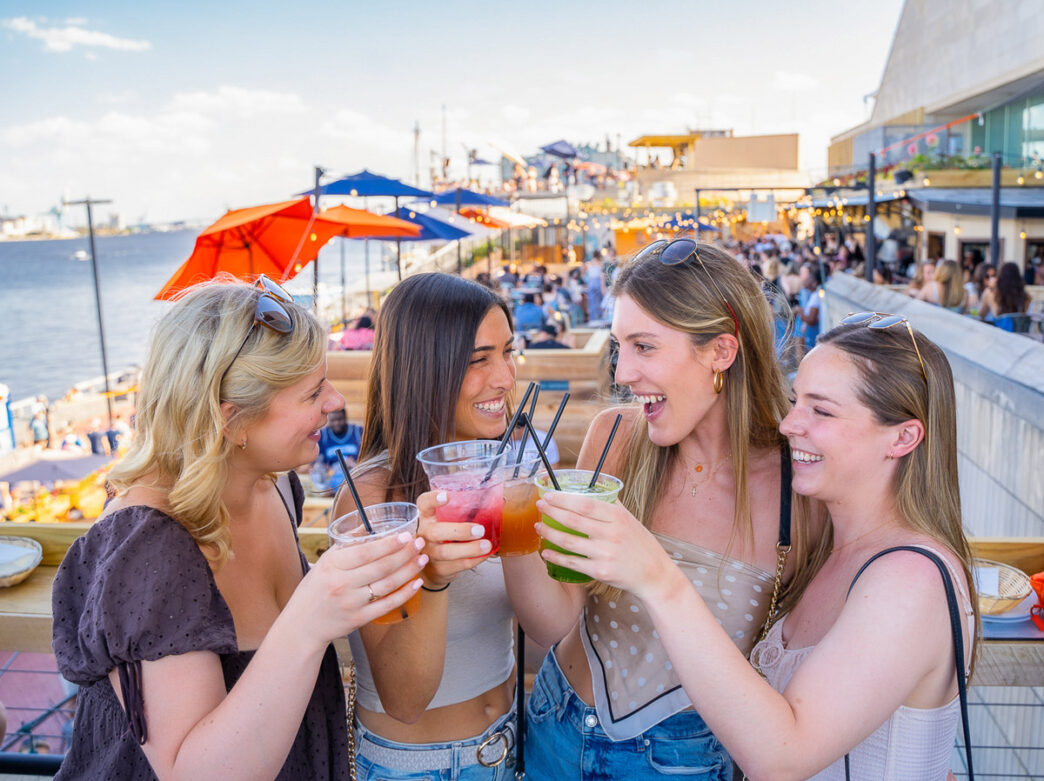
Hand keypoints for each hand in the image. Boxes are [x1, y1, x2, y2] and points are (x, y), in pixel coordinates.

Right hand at [285, 531, 426, 652]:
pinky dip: (405, 594)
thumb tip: (371, 523)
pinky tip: (416, 583)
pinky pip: (387, 605)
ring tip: (422, 559)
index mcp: (332, 565)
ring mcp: (351, 603)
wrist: (302, 624)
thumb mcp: (325, 562)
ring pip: (387, 585)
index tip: (405, 535)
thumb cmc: (316, 588)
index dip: (388, 544)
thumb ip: (347, 544)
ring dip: (409, 570)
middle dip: (405, 554)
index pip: (365, 552)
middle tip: (420, 543)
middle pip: (381, 567)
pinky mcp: (359, 619)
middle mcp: (341, 584)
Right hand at [416, 490, 491, 588]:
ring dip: (469, 549)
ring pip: (446, 552)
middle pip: (436, 532)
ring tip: (486, 545)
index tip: (446, 496)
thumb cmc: (443, 537)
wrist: (430, 567)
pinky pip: (456, 565)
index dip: (433, 499)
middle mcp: (423, 534)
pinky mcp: (438, 569)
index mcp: (426, 517)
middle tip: (479, 530)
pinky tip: (484, 555)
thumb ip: (458, 513)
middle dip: (459, 531)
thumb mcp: (444, 522)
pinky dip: (473, 560)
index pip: (424, 504)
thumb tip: (494, 502)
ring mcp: (428, 553)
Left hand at [535, 490, 673, 601]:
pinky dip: (556, 557)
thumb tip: (593, 487)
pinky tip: (546, 552)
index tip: (549, 495)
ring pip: (569, 542)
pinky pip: (572, 563)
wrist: (655, 574)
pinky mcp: (600, 571)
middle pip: (574, 520)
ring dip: (549, 533)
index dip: (564, 499)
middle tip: (539, 506)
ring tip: (539, 527)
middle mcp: (611, 534)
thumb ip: (611, 505)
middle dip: (552, 512)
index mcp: (618, 517)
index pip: (586, 504)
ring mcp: (605, 554)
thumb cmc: (640, 544)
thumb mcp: (630, 520)